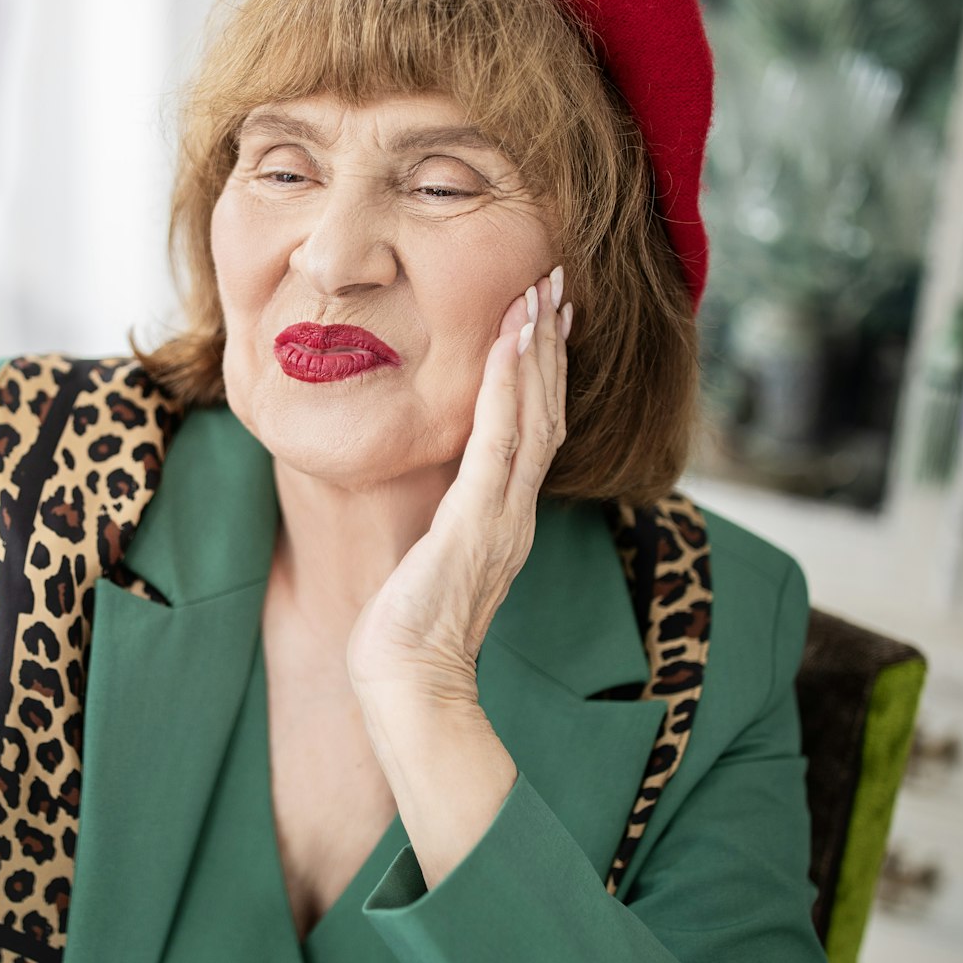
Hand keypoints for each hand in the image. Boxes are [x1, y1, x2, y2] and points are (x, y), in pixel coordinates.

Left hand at [346, 266, 571, 707]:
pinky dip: (510, 387)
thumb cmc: (406, 631)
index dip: (543, 371)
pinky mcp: (479, 522)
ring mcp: (503, 516)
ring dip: (538, 349)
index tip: (545, 316)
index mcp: (505, 517)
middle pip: (546, 411)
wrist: (407, 682)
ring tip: (542, 292)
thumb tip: (433, 492)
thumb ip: (443, 520)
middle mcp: (515, 511)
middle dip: (550, 343)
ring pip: (534, 415)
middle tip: (557, 280)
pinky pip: (501, 442)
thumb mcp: (430, 559)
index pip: (534, 429)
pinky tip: (511, 343)